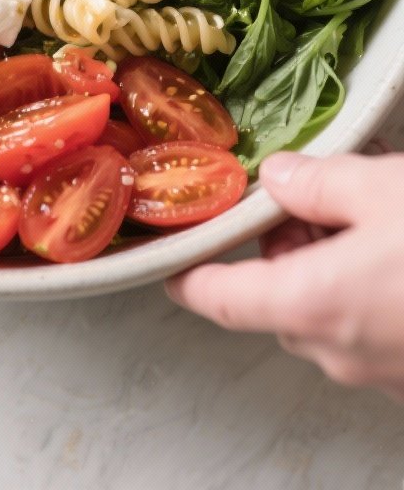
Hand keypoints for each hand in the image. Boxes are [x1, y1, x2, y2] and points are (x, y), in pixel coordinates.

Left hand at [166, 151, 403, 400]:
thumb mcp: (384, 189)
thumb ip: (319, 182)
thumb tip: (279, 177)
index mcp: (313, 304)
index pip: (222, 298)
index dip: (190, 276)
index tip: (171, 260)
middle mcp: (340, 352)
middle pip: (281, 295)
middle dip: (289, 243)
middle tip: (318, 197)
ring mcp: (384, 373)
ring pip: (332, 311)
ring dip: (336, 264)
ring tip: (374, 212)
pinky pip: (373, 327)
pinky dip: (373, 288)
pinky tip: (400, 244)